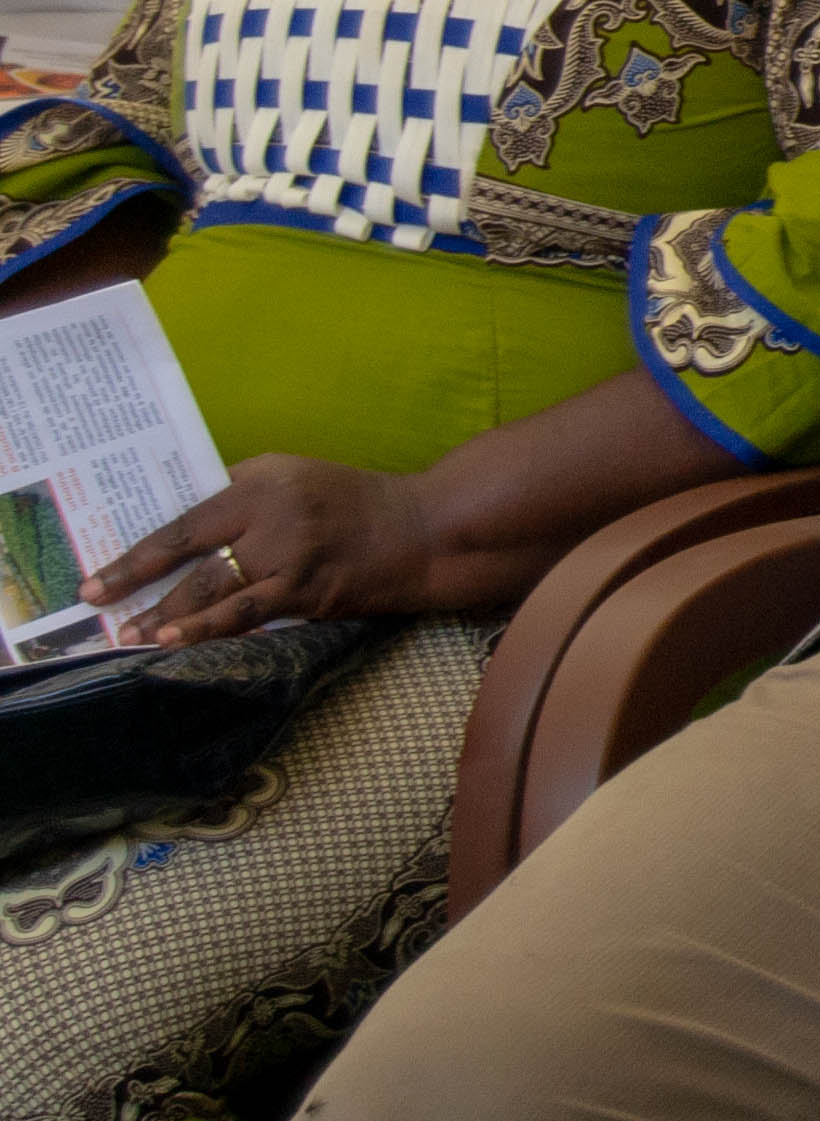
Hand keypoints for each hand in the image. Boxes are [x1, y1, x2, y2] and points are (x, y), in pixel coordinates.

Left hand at [91, 456, 443, 645]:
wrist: (421, 529)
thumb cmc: (352, 502)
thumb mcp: (295, 478)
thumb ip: (241, 496)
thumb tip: (179, 533)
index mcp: (261, 479)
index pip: (184, 518)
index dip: (138, 550)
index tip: (98, 574)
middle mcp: (271, 513)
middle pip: (188, 553)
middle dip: (137, 584)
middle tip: (97, 608)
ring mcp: (289, 555)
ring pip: (211, 589)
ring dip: (165, 616)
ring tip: (128, 635)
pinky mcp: (307, 590)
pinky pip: (246, 614)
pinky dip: (207, 629)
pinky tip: (177, 642)